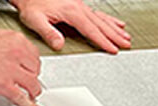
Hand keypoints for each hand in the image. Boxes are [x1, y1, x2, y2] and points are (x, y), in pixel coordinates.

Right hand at [0, 27, 44, 105]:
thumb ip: (7, 43)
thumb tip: (12, 49)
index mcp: (15, 39)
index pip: (34, 55)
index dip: (31, 65)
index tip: (29, 69)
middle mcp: (17, 53)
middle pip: (35, 70)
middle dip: (32, 77)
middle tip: (28, 82)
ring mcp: (11, 70)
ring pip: (32, 85)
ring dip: (33, 91)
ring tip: (31, 95)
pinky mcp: (4, 86)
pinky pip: (22, 99)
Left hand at [12, 0, 129, 53]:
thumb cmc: (31, 4)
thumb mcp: (35, 20)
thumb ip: (48, 33)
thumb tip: (59, 45)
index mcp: (71, 11)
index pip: (90, 30)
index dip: (102, 41)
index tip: (113, 49)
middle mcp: (78, 7)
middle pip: (100, 24)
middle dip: (114, 35)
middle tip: (126, 44)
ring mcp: (80, 5)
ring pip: (101, 18)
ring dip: (114, 28)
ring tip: (126, 36)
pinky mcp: (78, 5)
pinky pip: (97, 13)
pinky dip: (108, 19)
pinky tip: (115, 23)